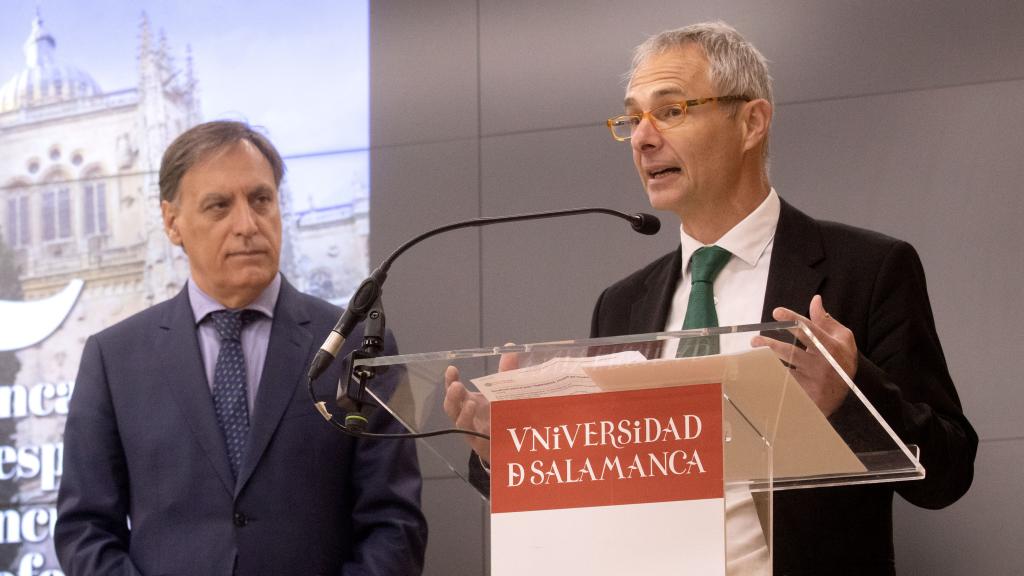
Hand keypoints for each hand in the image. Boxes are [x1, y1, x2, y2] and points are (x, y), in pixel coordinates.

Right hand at [442, 353, 517, 464]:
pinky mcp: (483, 444)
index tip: (451, 369)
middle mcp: (468, 416)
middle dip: (452, 396)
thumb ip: (507, 371)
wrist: (514, 445)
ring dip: (464, 413)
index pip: (455, 390)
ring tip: (470, 402)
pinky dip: (479, 431)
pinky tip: (484, 424)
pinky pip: (476, 437)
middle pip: (452, 407)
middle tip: (456, 385)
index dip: (450, 380)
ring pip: (461, 423)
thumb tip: (510, 346)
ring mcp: (474, 431)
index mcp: (470, 402)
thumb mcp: (506, 391)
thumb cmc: (504, 415)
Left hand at [751, 295, 857, 415]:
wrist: (852, 392)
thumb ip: (825, 320)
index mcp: (830, 347)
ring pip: (785, 370)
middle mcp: (822, 364)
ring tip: (754, 352)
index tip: (776, 312)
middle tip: (755, 340)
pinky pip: (786, 383)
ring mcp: (814, 380)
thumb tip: (815, 300)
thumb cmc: (843, 358)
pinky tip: (761, 370)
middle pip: (791, 352)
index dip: (792, 319)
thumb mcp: (842, 338)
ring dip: (767, 360)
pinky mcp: (807, 393)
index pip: (808, 330)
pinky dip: (773, 375)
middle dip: (770, 344)